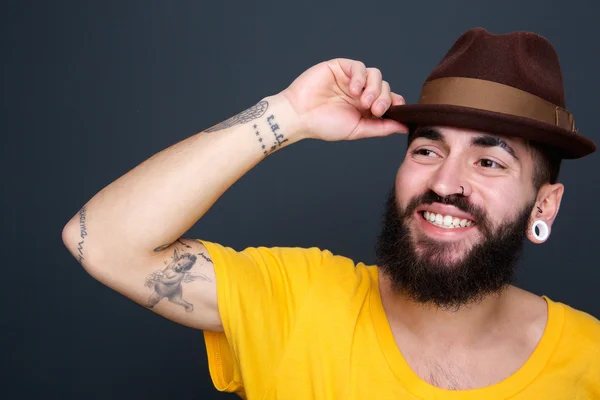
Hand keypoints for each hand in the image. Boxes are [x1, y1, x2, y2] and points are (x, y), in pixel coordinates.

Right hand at [280, 58, 408, 140]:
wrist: (299, 115)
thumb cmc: (323, 125)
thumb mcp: (357, 130)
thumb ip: (381, 127)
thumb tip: (404, 127)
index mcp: (365, 107)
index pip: (389, 100)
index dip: (396, 103)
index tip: (397, 110)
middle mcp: (361, 92)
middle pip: (385, 87)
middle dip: (384, 99)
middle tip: (376, 110)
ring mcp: (351, 79)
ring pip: (375, 75)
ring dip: (374, 88)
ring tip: (364, 101)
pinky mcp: (341, 67)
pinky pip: (359, 67)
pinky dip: (360, 78)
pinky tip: (353, 90)